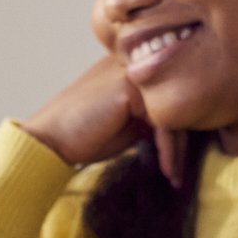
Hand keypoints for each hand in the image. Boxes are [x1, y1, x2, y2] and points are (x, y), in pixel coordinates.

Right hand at [18, 52, 187, 186]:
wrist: (51, 140)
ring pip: (174, 110)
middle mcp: (135, 62)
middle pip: (177, 99)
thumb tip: (186, 126)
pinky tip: (168, 170)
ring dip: (176, 149)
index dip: (181, 126)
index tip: (180, 157)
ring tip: (174, 175)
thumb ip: (153, 115)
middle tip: (182, 170)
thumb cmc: (85, 134)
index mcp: (133, 67)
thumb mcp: (128, 122)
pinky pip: (164, 121)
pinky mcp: (130, 88)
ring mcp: (133, 72)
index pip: (171, 91)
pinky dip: (168, 150)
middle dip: (183, 139)